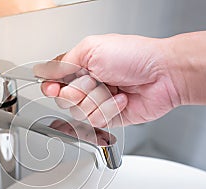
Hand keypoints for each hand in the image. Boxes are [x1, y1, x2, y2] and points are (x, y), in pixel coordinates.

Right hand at [34, 34, 180, 126]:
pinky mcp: (109, 116)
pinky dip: (109, 109)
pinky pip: (96, 121)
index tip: (53, 87)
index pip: (54, 79)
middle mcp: (88, 84)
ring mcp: (98, 101)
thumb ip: (63, 62)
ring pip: (79, 112)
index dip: (51, 86)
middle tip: (93, 81)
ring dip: (97, 100)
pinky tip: (122, 98)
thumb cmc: (134, 56)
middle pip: (63, 99)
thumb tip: (42, 70)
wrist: (163, 75)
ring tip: (113, 88)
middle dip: (77, 92)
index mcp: (81, 64)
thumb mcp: (91, 49)